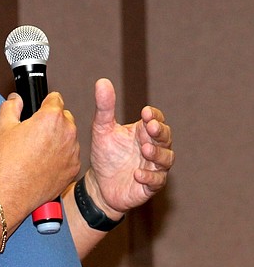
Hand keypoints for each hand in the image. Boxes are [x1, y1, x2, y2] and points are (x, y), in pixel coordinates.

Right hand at [0, 92, 80, 226]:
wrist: (12, 190)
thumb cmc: (8, 160)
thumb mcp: (4, 125)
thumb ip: (11, 105)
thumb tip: (16, 99)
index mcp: (51, 117)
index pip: (56, 98)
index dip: (45, 103)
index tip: (40, 109)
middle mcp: (67, 132)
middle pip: (65, 117)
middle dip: (53, 121)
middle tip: (36, 132)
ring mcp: (72, 151)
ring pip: (69, 136)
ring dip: (59, 138)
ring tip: (39, 149)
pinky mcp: (73, 168)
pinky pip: (71, 155)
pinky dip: (62, 156)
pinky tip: (45, 162)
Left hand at [86, 78, 173, 216]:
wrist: (100, 183)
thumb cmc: (104, 153)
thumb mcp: (102, 128)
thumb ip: (104, 107)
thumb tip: (102, 81)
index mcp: (142, 131)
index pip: (156, 119)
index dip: (155, 116)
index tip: (145, 113)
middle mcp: (152, 147)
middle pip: (165, 137)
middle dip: (160, 132)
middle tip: (151, 128)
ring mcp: (153, 167)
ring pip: (166, 159)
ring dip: (157, 154)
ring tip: (145, 149)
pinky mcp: (150, 185)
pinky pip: (157, 181)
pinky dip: (149, 177)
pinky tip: (138, 174)